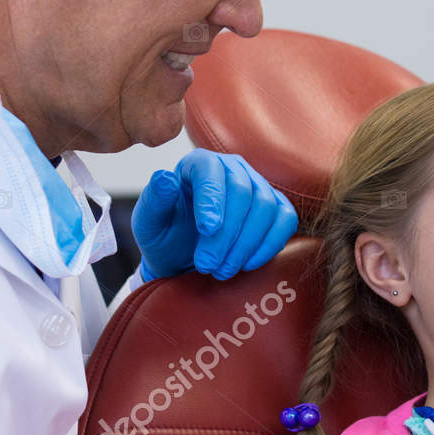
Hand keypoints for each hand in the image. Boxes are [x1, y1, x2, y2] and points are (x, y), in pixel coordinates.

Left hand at [132, 150, 297, 281]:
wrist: (184, 257)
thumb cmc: (165, 236)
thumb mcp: (148, 223)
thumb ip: (154, 201)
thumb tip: (165, 178)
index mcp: (199, 164)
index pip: (211, 172)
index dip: (212, 199)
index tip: (207, 230)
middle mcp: (233, 168)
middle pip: (243, 192)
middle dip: (227, 233)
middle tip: (208, 265)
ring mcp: (258, 186)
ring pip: (266, 207)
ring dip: (246, 244)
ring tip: (223, 270)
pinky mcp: (277, 207)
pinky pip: (285, 220)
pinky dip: (270, 244)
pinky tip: (248, 264)